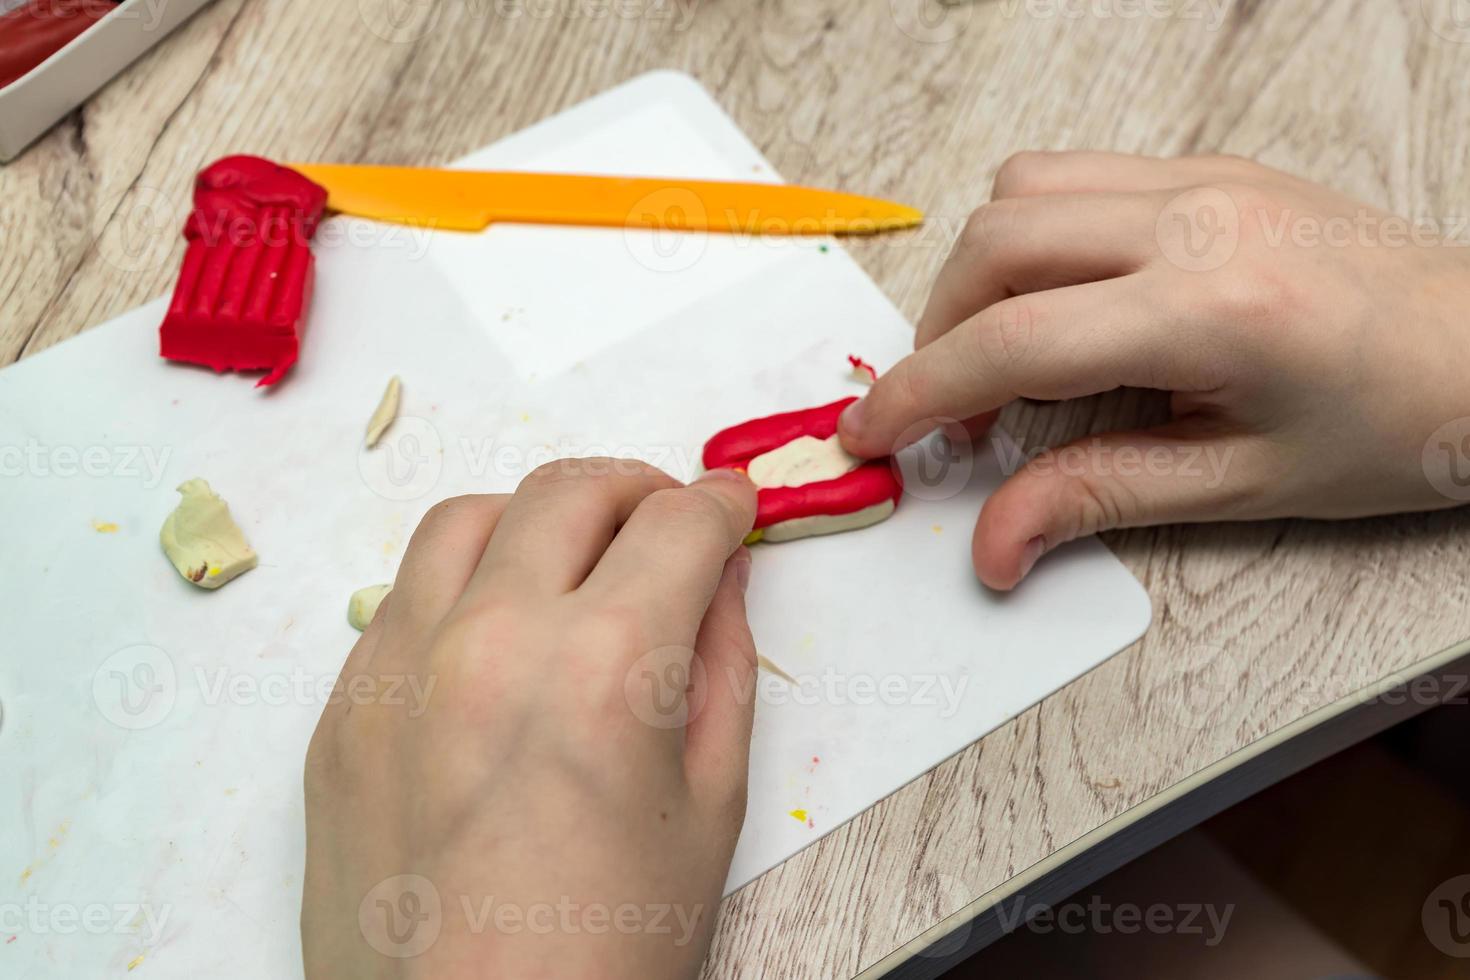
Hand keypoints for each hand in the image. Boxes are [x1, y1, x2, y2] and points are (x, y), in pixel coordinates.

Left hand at [301, 461, 757, 979]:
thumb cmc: (603, 950)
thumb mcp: (708, 806)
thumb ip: (723, 665)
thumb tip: (720, 575)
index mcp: (603, 665)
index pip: (677, 524)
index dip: (722, 504)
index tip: (731, 507)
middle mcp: (490, 639)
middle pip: (571, 492)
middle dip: (639, 489)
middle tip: (667, 521)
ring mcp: (397, 669)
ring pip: (469, 519)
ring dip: (540, 518)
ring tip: (575, 560)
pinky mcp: (343, 710)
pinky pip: (402, 597)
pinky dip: (464, 583)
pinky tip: (498, 636)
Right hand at [839, 151, 1469, 588]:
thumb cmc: (1394, 427)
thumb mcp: (1241, 484)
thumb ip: (1097, 499)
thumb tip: (991, 547)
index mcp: (1211, 310)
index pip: (1009, 340)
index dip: (918, 394)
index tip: (872, 437)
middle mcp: (1198, 220)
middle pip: (994, 245)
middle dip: (939, 335)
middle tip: (954, 419)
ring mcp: (1204, 180)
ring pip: (1020, 190)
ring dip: (977, 276)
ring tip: (1003, 357)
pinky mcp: (1210, 168)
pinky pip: (1074, 174)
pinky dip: (1031, 236)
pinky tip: (1061, 303)